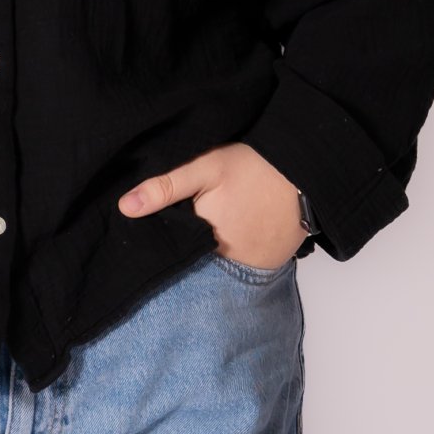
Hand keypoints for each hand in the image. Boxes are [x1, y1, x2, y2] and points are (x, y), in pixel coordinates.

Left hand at [117, 142, 309, 267]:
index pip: (173, 248)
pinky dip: (239, 256)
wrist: (308, 171)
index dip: (167, 237)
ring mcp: (252, 267)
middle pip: (195, 260)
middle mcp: (227, 261)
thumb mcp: (205, 168)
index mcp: (204, 238)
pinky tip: (240, 233)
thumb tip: (125, 208)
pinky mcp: (270, 265)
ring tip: (222, 226)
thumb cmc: (254, 166)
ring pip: (219, 266)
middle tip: (202, 219)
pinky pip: (245, 267)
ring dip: (213, 254)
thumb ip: (165, 189)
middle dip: (188, 248)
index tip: (169, 224)